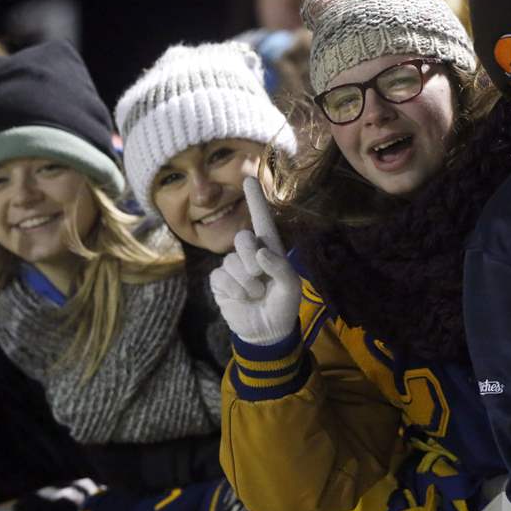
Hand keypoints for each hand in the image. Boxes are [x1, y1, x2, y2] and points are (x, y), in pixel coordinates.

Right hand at [209, 177, 300, 344]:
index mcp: (269, 249)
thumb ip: (280, 267)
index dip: (255, 200)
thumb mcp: (291, 287)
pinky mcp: (220, 281)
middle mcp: (249, 254)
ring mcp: (232, 267)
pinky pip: (221, 277)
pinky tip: (242, 299)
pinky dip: (235, 290)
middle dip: (252, 259)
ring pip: (232, 262)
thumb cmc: (282, 306)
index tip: (248, 179)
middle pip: (242, 238)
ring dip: (248, 283)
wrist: (267, 331)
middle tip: (261, 277)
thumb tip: (258, 253)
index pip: (261, 220)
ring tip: (256, 295)